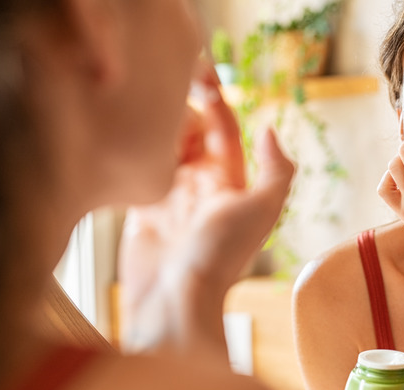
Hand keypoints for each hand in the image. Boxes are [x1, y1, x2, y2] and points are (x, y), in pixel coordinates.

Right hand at [118, 66, 293, 352]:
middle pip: (190, 132)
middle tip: (162, 95)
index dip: (214, 101)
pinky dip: (135, 154)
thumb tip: (270, 129)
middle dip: (180, 111)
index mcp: (231, 181)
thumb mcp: (261, 211)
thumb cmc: (219, 258)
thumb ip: (276, 170)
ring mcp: (170, 196)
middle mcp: (201, 185)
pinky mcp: (140, 210)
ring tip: (143, 114)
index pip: (223, 128)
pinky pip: (139, 170)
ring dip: (156, 128)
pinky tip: (126, 138)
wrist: (173, 301)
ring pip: (163, 147)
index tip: (198, 74)